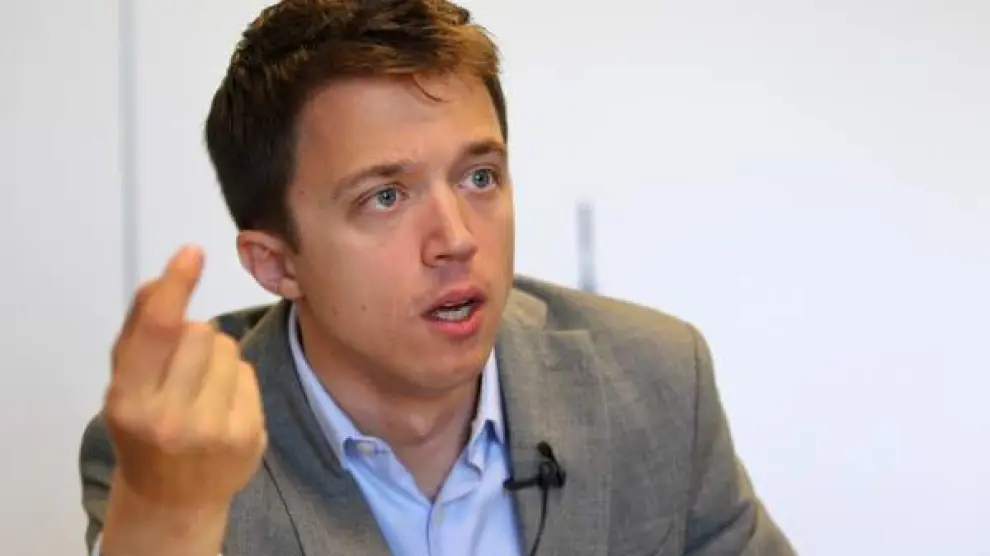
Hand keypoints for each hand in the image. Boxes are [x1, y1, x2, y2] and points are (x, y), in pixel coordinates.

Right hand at [103, 245, 266, 513]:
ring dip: (218, 357)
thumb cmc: (144, 428)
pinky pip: (250, 374)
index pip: (157, 332)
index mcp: (129, 402)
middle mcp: (171, 418)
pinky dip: (237, 381)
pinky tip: (222, 407)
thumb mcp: (125, 384)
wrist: (173, 498)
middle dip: (194, 337)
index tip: (192, 252)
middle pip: (202, 332)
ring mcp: (214, 431)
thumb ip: (138, 331)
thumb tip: (160, 279)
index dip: (175, 286)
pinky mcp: (249, 437)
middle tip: (183, 369)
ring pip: (230, 348)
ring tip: (202, 390)